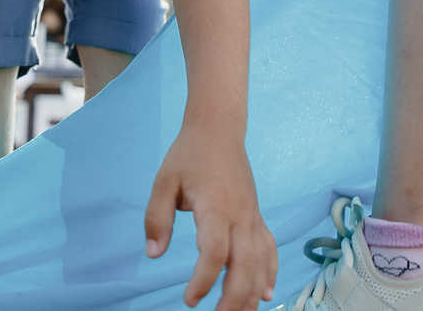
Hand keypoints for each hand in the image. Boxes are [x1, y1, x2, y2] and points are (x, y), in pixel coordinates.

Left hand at [144, 126, 276, 309]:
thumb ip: (156, 217)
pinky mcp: (256, 215)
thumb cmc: (188, 154)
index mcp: (216, 206)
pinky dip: (270, 272)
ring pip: (261, 261)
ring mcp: (252, 215)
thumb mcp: (163, 181)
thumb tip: (153, 254)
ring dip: (253, 292)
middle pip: (245, 263)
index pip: (215, 251)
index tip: (190, 300)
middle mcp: (240, 214)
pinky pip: (269, 249)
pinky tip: (266, 294)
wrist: (218, 129)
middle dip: (234, 297)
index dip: (204, 279)